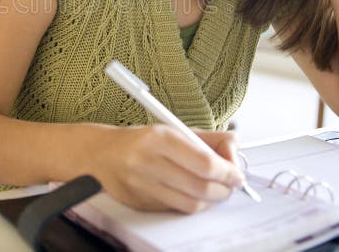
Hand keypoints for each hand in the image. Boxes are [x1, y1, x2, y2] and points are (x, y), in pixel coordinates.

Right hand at [92, 125, 244, 213]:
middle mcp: (148, 161)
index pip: (205, 162)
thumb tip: (235, 148)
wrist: (101, 154)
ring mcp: (142, 185)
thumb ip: (207, 139)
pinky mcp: (140, 203)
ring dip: (210, 200)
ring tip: (215, 191)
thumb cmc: (141, 140)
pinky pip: (175, 209)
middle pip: (200, 187)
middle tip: (230, 185)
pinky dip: (191, 204)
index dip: (228, 172)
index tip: (237, 174)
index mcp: (160, 138)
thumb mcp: (173, 129)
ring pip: (190, 203)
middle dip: (223, 189)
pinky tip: (193, 195)